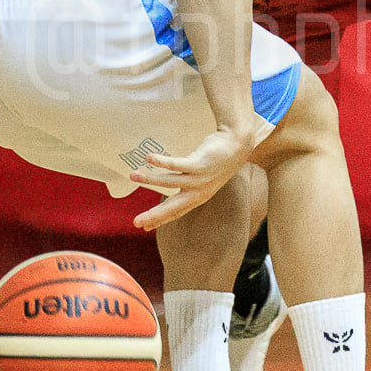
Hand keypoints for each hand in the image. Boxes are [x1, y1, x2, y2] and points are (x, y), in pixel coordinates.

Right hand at [130, 128, 252, 230]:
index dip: (159, 219)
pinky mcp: (200, 163)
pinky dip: (162, 162)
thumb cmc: (216, 160)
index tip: (143, 227)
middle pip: (173, 206)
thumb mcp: (201, 177)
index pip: (175, 212)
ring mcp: (200, 178)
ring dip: (150, 179)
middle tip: (136, 222)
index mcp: (198, 197)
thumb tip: (170, 184)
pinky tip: (149, 159)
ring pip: (170, 181)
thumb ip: (186, 183)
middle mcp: (199, 191)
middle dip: (155, 215)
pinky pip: (177, 164)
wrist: (237, 144)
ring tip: (133, 175)